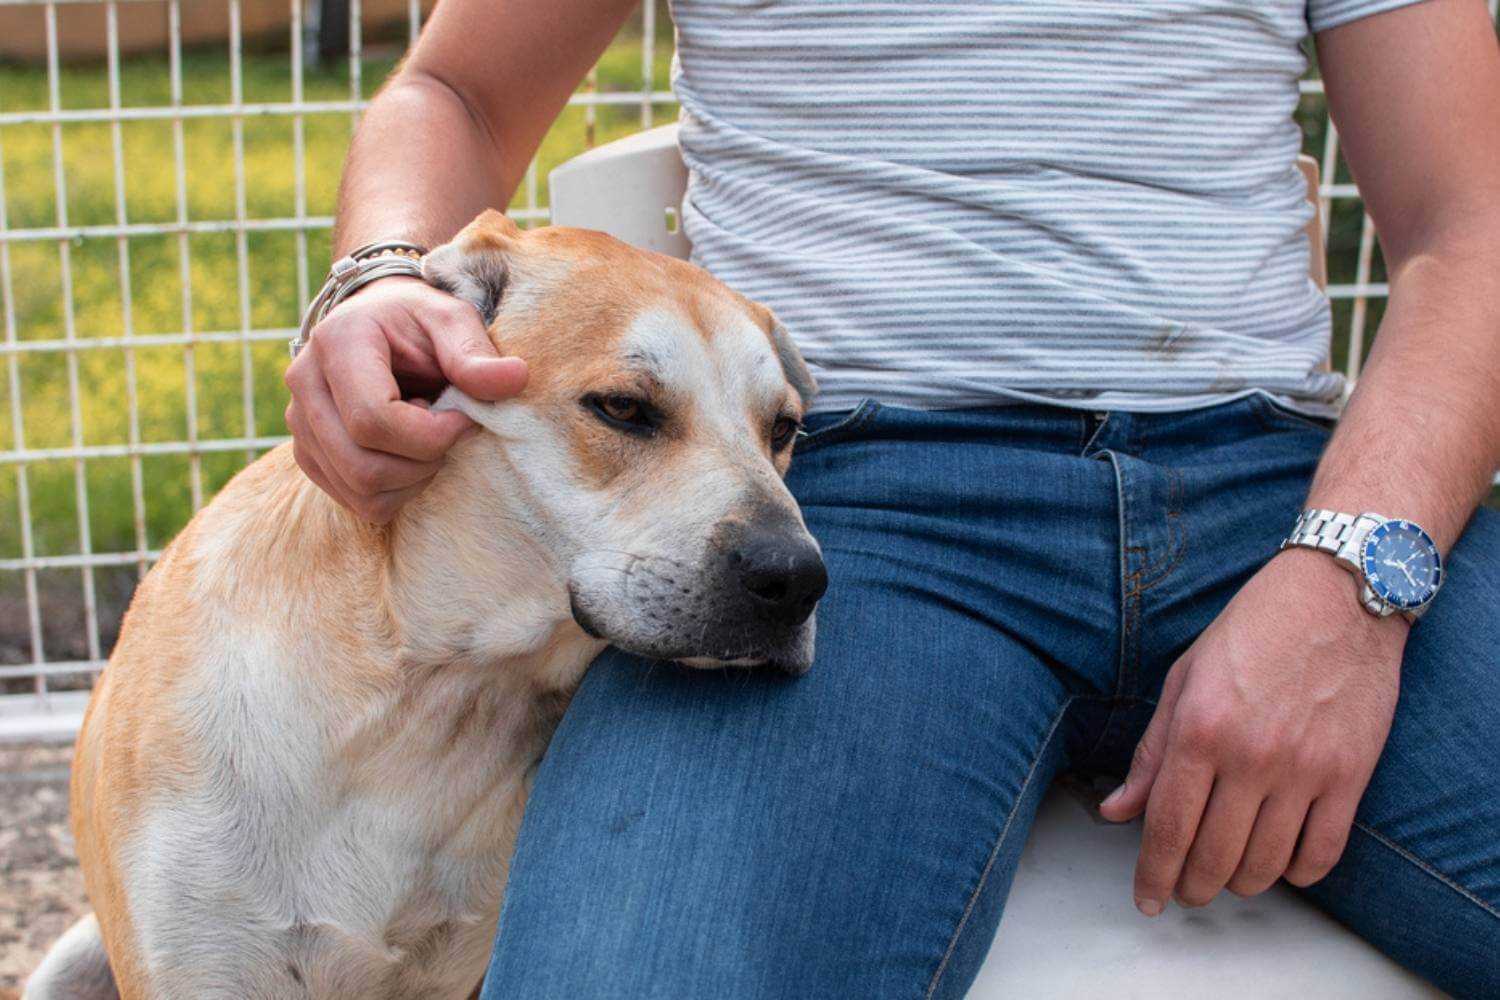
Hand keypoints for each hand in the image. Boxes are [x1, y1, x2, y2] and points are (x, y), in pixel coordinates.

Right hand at [284, 276, 527, 521]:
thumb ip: (476, 354)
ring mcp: (299, 423)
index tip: (464, 417)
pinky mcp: (308, 453)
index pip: (374, 420)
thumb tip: (516, 379)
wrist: (378, 323)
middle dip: (424, 463)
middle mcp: (305, 384)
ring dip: (412, 479)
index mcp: (338, 343)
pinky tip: (407, 452)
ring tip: (427, 438)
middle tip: (450, 432)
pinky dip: (395, 490)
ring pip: (360, 491)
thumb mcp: (452, 320)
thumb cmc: (418, 322)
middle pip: (364, 466)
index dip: (432, 434)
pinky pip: (356, 501)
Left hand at [1098, 548, 1405, 914]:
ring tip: (1226, 876)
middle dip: (1192, 887)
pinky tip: (1281, 865)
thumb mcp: (1184, 679)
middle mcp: (1251, 756)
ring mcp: (1305, 769)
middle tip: (1184, 891)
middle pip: (1213, 857)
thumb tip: (1117, 810)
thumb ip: (1151, 753)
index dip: (1153, 874)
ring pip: (1266, 864)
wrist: (1337, 597)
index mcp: (1200, 729)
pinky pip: (1322, 853)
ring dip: (1240, 883)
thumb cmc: (1253, 629)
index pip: (1168, 828)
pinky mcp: (1350, 775)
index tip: (1148, 898)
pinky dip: (1298, 874)